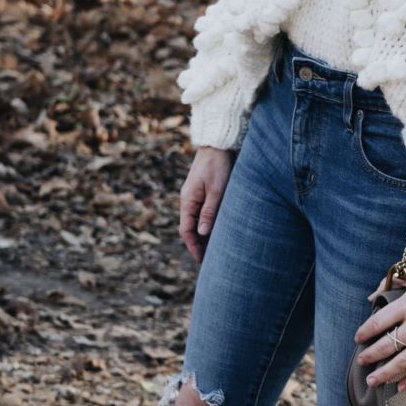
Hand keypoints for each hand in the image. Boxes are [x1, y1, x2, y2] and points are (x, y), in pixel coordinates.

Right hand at [179, 146, 236, 261]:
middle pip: (191, 228)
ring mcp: (196, 196)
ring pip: (198, 221)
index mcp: (188, 201)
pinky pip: (204, 213)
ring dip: (205, 235)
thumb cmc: (218, 166)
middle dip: (198, 245)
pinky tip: (219, 231)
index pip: (186, 230)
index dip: (193, 246)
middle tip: (210, 260)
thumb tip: (202, 234)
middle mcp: (189, 200)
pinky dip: (209, 224)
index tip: (201, 260)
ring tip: (216, 250)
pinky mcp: (204, 192)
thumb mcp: (216, 190)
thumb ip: (209, 211)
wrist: (218, 144)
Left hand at [353, 263, 405, 392]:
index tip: (358, 338)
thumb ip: (390, 283)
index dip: (365, 332)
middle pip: (388, 345)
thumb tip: (372, 298)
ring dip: (386, 373)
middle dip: (371, 356)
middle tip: (360, 361)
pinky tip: (400, 386)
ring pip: (405, 362)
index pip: (379, 322)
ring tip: (373, 380)